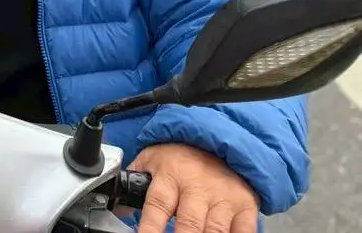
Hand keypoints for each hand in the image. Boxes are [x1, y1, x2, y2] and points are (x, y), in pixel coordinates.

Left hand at [129, 143, 259, 232]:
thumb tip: (119, 208)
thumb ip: (136, 181)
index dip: (150, 227)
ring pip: (215, 230)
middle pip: (189, 223)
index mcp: (171, 174)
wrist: (218, 140)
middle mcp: (198, 187)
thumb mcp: (153, 159)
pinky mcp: (245, 206)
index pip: (158, 205)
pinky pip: (244, 231)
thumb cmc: (182, 156)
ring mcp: (223, 197)